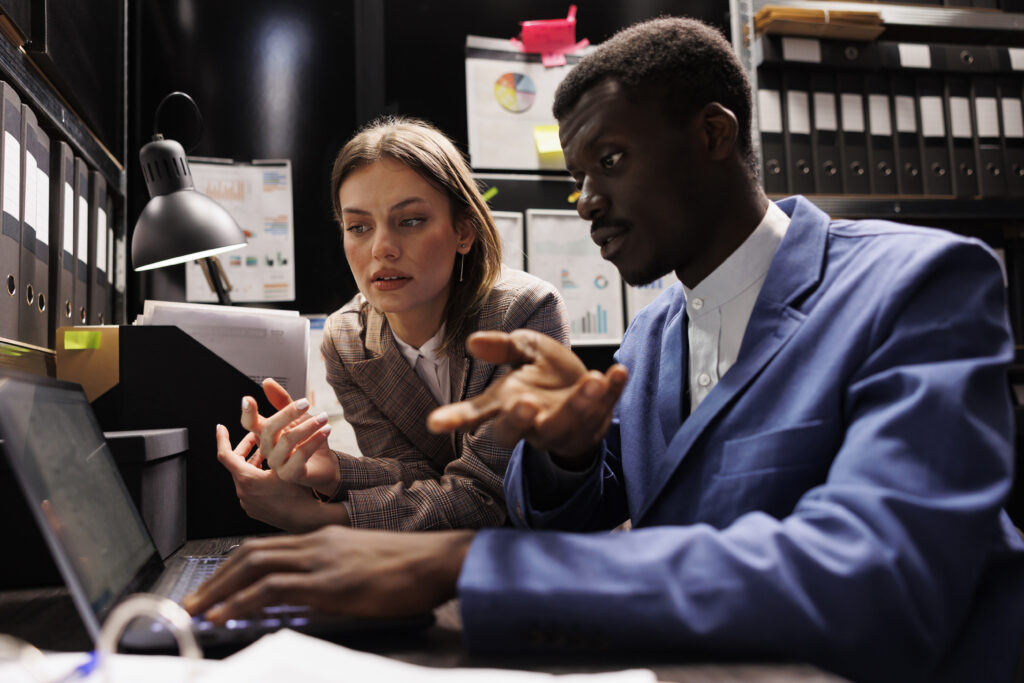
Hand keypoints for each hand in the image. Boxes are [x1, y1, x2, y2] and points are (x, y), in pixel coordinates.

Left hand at [183, 526, 473, 621]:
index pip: (266, 548)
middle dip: (216, 579)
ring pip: (254, 567)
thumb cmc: (410, 567)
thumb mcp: (362, 565)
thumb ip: (331, 576)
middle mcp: (316, 543)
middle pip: (251, 553)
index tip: (214, 587)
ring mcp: (322, 560)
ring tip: (196, 612)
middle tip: (192, 602)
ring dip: (219, 590)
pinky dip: (242, 600)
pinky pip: (274, 588)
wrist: (438, 559)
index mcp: (323, 538)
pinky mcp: (330, 582)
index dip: (233, 567)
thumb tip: (303, 601)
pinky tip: (225, 614)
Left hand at [215, 424, 347, 531]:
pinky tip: (271, 472)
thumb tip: (271, 428)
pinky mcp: (254, 509)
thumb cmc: (298, 493)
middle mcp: (243, 492)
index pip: (225, 455)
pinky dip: (256, 477)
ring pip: (244, 476)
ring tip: (268, 453)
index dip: (222, 439)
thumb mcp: (287, 465)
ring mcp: (248, 502)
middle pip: (236, 464)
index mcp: (247, 479)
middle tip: (255, 437)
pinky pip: (250, 488)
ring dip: (253, 462)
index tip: (221, 428)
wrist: (306, 519)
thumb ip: (274, 446)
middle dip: (245, 448)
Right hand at [241, 378, 337, 493]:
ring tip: (324, 417)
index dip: (247, 413)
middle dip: (288, 413)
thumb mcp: (298, 417)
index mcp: (266, 435)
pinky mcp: (291, 474)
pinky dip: (315, 440)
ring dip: (308, 426)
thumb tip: (267, 382)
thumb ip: (283, 401)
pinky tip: (326, 431)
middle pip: (269, 429)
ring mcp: (277, 464)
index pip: (250, 424)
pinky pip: (301, 455)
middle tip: (306, 403)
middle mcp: (267, 449)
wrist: (326, 463)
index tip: (248, 399)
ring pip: (287, 440)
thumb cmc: (308, 440)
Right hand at [427, 329, 627, 464]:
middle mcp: (532, 422)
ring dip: (579, 403)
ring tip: (591, 379)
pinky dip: (613, 391)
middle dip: (520, 420)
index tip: (434, 424)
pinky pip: (604, 409)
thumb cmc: (547, 374)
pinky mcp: (595, 424)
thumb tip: (473, 341)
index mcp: (506, 405)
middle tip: (526, 404)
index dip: (456, 419)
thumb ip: (504, 348)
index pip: (477, 415)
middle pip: (518, 432)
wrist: (586, 390)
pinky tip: (619, 371)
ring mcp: (564, 428)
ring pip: (566, 424)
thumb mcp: (525, 351)